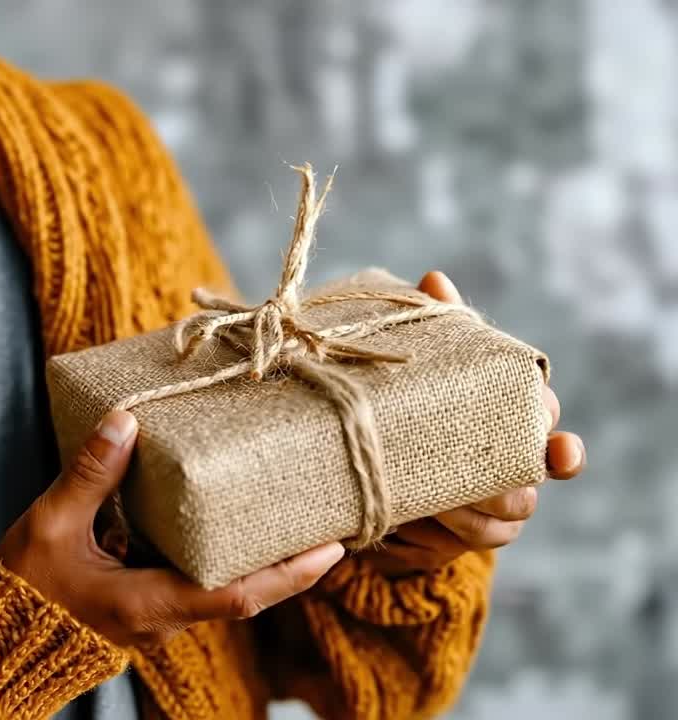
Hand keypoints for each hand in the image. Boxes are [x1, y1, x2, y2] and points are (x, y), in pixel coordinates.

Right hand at [0, 410, 344, 646]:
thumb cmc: (24, 588)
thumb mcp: (51, 524)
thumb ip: (90, 475)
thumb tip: (127, 421)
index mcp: (148, 603)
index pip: (236, 595)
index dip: (289, 572)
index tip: (333, 547)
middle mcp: (164, 621)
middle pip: (243, 595)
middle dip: (288, 563)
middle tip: (326, 520)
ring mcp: (158, 622)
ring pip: (223, 593)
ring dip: (257, 561)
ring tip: (286, 514)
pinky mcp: (146, 613)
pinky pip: (198, 587)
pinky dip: (221, 560)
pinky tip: (225, 524)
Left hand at [363, 271, 587, 576]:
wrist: (384, 470)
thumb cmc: (419, 404)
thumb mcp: (426, 364)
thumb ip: (439, 324)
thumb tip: (435, 280)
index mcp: (513, 415)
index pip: (550, 426)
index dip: (560, 445)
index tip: (559, 451)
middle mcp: (518, 462)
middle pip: (534, 479)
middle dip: (505, 482)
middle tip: (477, 480)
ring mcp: (501, 504)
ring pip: (507, 518)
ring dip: (465, 510)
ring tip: (425, 499)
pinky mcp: (473, 536)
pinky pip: (472, 543)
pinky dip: (438, 534)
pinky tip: (410, 521)